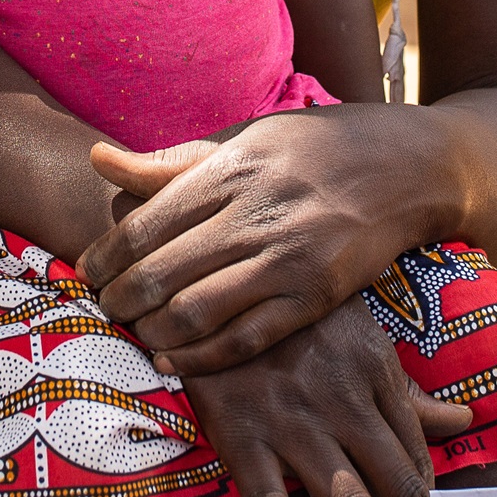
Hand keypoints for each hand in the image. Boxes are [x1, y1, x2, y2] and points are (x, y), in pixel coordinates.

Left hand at [77, 107, 432, 372]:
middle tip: (101, 308)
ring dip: (152, 331)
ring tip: (133, 331)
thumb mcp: (247, 137)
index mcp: (232, 169)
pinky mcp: (317, 298)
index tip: (86, 270)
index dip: (106, 255)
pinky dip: (201, 357)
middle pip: (163, 272)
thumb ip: (173, 161)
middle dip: (119, 299)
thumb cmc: (317, 146)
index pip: (146, 223)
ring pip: (197, 312)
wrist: (410, 167)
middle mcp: (257, 215)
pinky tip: (172, 359)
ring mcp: (289, 260)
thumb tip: (98, 159)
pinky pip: (246, 340)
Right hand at [183, 296, 471, 496]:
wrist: (211, 283)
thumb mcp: (358, 336)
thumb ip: (405, 389)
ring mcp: (294, 421)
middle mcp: (344, 402)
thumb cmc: (290, 313)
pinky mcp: (243, 434)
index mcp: (375, 374)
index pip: (416, 461)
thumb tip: (462, 420)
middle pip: (399, 494)